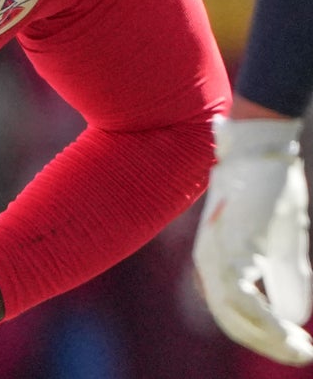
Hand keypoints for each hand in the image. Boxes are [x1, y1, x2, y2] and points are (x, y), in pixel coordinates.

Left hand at [193, 115, 312, 364]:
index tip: (297, 351)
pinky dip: (266, 321)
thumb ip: (285, 279)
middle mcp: (208, 263)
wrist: (262, 153)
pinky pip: (243, 298)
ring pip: (234, 316)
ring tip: (300, 349)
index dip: (263, 338)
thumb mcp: (283, 245)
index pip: (231, 315)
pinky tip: (290, 331)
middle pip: (231, 321)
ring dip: (270, 339)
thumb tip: (293, 317)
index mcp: (215, 263)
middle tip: (302, 356)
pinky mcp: (230, 249)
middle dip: (268, 344)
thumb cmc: (271, 192)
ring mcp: (215, 256)